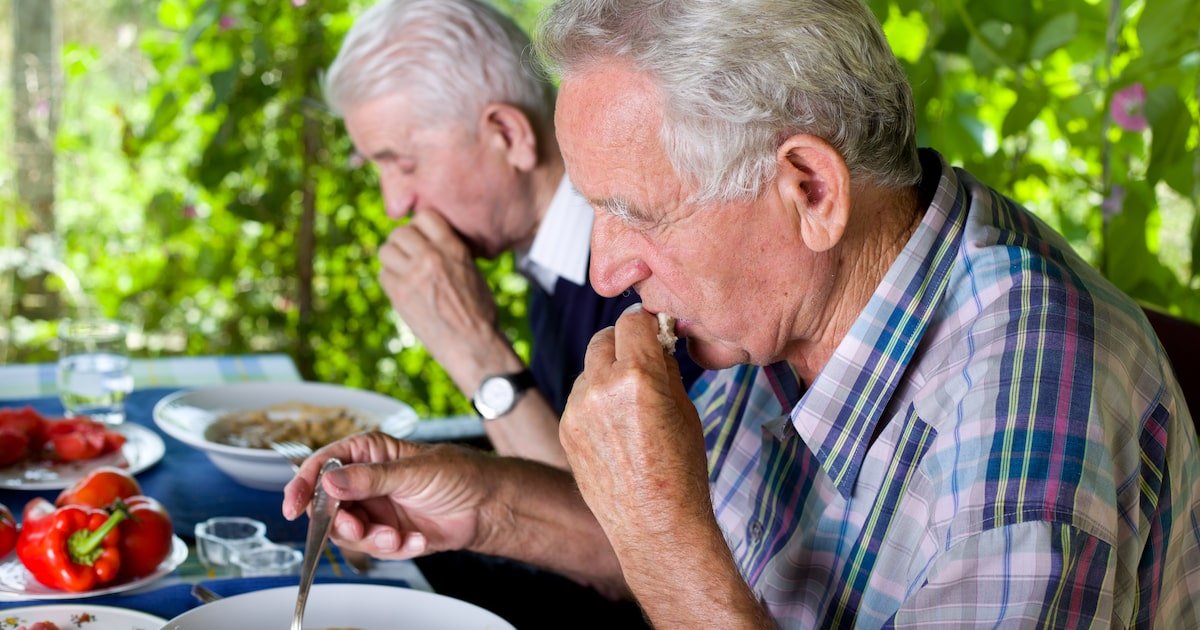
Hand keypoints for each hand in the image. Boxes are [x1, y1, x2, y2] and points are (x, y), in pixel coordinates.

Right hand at [282, 433, 493, 559]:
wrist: (487, 506)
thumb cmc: (457, 474)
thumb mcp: (412, 472)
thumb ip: (369, 479)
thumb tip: (330, 483)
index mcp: (367, 453)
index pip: (323, 466)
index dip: (303, 484)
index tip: (292, 505)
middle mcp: (365, 481)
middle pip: (327, 506)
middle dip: (340, 522)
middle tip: (357, 527)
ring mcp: (376, 508)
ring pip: (348, 533)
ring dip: (371, 539)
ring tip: (396, 537)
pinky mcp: (388, 533)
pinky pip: (375, 548)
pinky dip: (395, 548)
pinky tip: (417, 540)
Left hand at [377, 211, 519, 391]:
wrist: (473, 345)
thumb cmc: (479, 311)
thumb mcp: (473, 272)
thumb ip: (450, 253)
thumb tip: (429, 242)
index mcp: (453, 248)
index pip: (425, 216)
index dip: (420, 226)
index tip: (423, 238)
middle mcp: (431, 257)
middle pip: (400, 232)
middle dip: (403, 243)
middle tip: (410, 257)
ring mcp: (412, 276)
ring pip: (386, 251)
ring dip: (393, 259)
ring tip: (404, 272)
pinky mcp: (399, 295)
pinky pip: (383, 275)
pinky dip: (390, 280)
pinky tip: (403, 290)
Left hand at [559, 305, 710, 547]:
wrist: (653, 523)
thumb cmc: (680, 469)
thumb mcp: (685, 408)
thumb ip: (664, 369)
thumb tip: (655, 343)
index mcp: (638, 376)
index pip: (633, 321)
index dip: (647, 325)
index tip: (654, 333)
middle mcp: (601, 386)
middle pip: (604, 337)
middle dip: (623, 344)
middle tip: (640, 362)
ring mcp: (577, 408)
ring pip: (588, 368)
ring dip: (605, 373)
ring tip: (628, 406)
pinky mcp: (565, 428)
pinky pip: (579, 397)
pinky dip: (593, 401)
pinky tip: (613, 429)